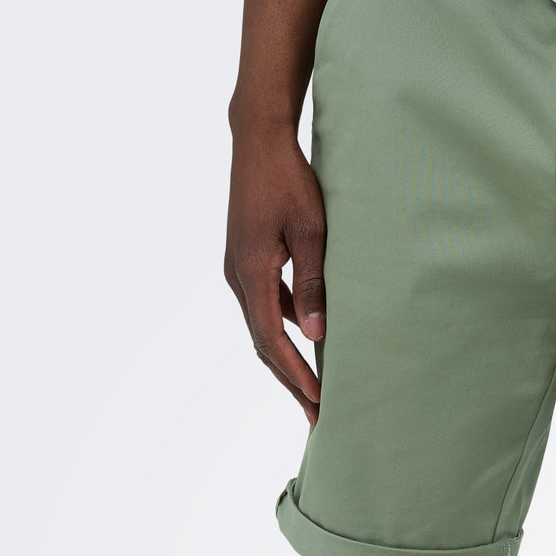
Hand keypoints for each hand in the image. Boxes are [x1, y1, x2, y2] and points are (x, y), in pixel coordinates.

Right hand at [224, 129, 326, 424]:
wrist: (258, 139)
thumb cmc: (290, 179)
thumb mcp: (312, 231)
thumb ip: (314, 283)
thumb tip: (317, 334)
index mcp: (252, 272)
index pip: (273, 340)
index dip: (296, 375)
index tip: (318, 403)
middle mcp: (238, 277)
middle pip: (263, 344)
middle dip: (291, 381)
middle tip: (317, 415)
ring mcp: (238, 269)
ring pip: (261, 327)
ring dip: (286, 360)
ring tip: (312, 388)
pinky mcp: (245, 260)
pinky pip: (263, 306)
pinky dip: (283, 331)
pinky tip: (307, 341)